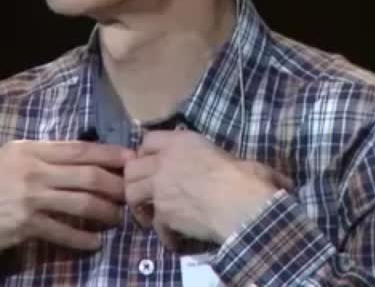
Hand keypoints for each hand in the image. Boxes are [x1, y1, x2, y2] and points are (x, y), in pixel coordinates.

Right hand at [0, 140, 133, 259]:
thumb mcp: (11, 159)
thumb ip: (44, 156)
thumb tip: (84, 157)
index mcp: (32, 151)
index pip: (81, 149)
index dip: (110, 155)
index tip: (133, 159)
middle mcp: (33, 171)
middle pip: (88, 176)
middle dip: (116, 185)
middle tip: (132, 193)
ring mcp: (30, 199)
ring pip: (82, 203)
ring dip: (105, 212)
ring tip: (117, 218)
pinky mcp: (24, 225)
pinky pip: (63, 232)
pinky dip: (83, 239)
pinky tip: (95, 243)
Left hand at [123, 131, 278, 247]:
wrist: (242, 204)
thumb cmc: (244, 175)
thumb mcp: (226, 154)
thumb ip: (209, 156)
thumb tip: (224, 165)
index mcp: (181, 142)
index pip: (149, 139)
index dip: (148, 152)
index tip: (154, 162)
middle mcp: (164, 162)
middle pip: (131, 168)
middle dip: (136, 179)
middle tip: (147, 190)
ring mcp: (159, 189)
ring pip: (131, 193)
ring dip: (139, 204)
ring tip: (152, 213)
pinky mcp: (161, 214)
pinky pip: (154, 224)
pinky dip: (163, 232)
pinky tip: (174, 236)